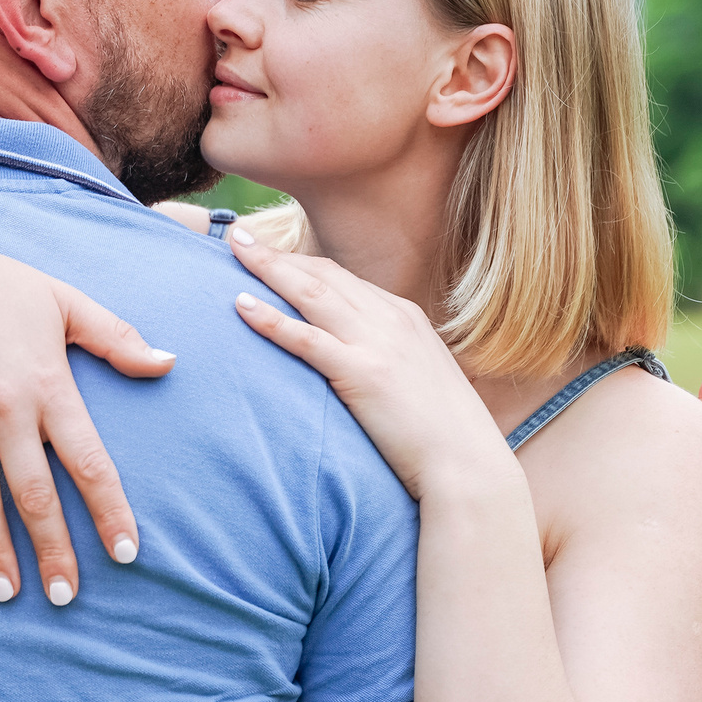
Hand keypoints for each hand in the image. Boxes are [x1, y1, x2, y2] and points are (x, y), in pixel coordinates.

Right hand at [0, 225, 173, 604]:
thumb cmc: (0, 286)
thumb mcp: (66, 302)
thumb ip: (117, 337)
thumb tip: (168, 363)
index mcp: (49, 385)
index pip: (89, 461)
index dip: (109, 511)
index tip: (126, 553)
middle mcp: (5, 408)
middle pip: (34, 494)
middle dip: (53, 549)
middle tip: (65, 597)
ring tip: (8, 592)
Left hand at [226, 231, 507, 496]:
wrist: (467, 463)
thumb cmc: (442, 434)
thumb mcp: (418, 379)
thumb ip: (389, 359)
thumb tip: (359, 365)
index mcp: (404, 317)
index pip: (343, 279)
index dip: (302, 264)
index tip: (269, 256)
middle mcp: (390, 319)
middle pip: (323, 275)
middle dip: (278, 255)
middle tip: (240, 238)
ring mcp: (377, 343)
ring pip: (312, 294)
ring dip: (268, 269)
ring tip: (233, 251)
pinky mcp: (362, 373)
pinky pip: (306, 338)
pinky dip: (271, 318)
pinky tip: (241, 304)